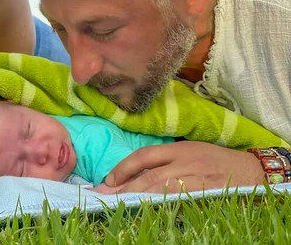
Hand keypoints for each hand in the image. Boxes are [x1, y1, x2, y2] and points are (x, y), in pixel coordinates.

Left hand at [93, 141, 264, 194]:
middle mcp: (185, 160)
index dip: (123, 167)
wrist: (252, 171)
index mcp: (178, 148)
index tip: (108, 181)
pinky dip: (161, 203)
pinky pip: (179, 198)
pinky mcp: (206, 191)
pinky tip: (147, 208)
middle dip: (124, 186)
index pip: (144, 155)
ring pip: (161, 187)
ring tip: (118, 204)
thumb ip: (167, 160)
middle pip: (149, 174)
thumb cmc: (217, 162)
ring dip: (137, 196)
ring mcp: (196, 176)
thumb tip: (136, 175)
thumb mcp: (190, 152)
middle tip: (104, 196)